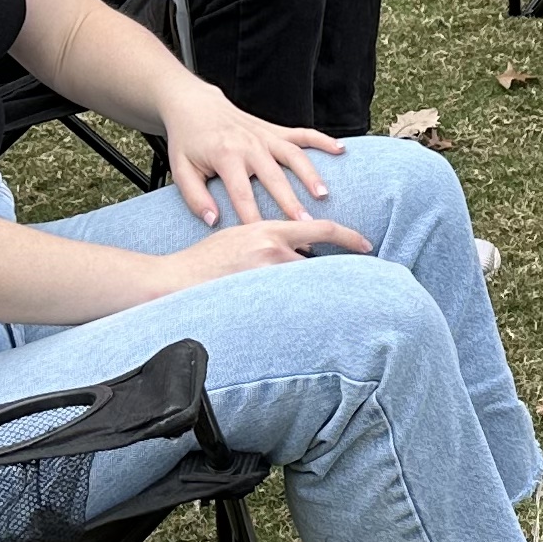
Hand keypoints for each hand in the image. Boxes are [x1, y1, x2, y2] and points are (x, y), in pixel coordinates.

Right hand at [148, 212, 370, 289]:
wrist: (176, 279)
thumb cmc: (205, 259)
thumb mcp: (240, 236)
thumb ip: (270, 239)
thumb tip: (295, 249)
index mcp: (269, 229)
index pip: (321, 228)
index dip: (349, 236)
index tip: (367, 244)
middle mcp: (272, 248)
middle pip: (318, 262)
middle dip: (329, 274)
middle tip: (349, 286)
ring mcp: (266, 273)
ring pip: (304, 282)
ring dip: (308, 291)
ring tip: (311, 303)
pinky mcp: (257, 295)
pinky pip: (287, 301)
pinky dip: (293, 304)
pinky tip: (290, 313)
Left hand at [165, 95, 343, 224]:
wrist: (194, 104)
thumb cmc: (188, 142)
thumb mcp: (181, 170)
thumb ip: (195, 198)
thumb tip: (214, 221)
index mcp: (225, 156)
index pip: (242, 194)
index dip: (255, 218)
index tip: (267, 240)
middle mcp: (249, 144)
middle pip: (274, 178)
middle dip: (290, 202)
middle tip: (306, 224)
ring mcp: (265, 135)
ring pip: (294, 155)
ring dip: (311, 174)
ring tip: (324, 195)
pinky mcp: (275, 129)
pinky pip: (303, 133)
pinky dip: (323, 140)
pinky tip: (341, 151)